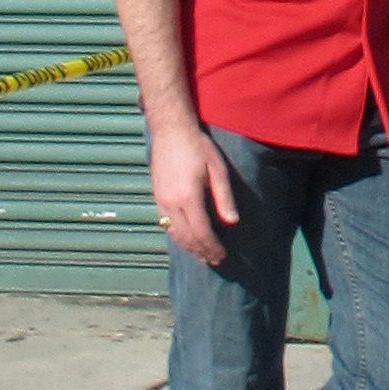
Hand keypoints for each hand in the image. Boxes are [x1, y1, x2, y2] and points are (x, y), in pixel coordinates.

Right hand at [149, 118, 238, 266]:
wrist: (170, 129)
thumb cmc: (197, 146)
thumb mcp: (217, 169)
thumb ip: (224, 197)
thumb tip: (232, 222)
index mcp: (188, 198)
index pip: (201, 232)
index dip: (212, 247)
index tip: (222, 255)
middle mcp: (171, 203)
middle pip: (186, 237)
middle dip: (201, 251)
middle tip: (214, 261)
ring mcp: (161, 200)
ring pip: (174, 233)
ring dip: (188, 247)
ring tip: (201, 255)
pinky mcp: (156, 196)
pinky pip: (166, 223)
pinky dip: (177, 236)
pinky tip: (186, 238)